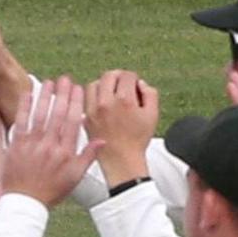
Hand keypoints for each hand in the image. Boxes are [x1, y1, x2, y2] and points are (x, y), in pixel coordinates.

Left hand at [3, 77, 102, 207]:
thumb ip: (88, 156)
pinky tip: (28, 93)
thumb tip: (103, 140)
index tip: (78, 88)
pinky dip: (25, 107)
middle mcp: (50, 146)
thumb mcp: (74, 177)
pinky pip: (21, 122)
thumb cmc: (51, 191)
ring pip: (41, 115)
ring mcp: (32, 144)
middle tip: (65, 78)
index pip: (73, 121)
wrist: (25, 203)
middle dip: (63, 94)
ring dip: (46, 96)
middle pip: (58, 114)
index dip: (76, 102)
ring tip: (50, 82)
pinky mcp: (17, 145)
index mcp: (66, 152)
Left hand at [84, 70, 158, 185]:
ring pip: (93, 85)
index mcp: (124, 100)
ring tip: (110, 92)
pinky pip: (85, 100)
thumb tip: (140, 84)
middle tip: (123, 83)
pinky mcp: (85, 119)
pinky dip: (93, 97)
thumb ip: (150, 94)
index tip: (134, 84)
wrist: (121, 161)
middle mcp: (106, 103)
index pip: (127, 75)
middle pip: (109, 75)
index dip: (133, 78)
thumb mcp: (152, 115)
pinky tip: (101, 102)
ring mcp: (93, 110)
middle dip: (118, 76)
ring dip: (103, 84)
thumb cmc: (137, 140)